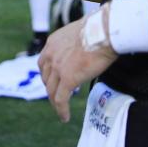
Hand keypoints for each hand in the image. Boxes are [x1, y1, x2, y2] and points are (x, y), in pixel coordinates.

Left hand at [38, 6, 118, 123]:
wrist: (103, 32)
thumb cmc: (99, 29)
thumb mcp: (80, 33)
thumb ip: (76, 43)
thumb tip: (85, 48)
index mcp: (53, 43)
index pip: (44, 62)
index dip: (48, 74)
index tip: (54, 80)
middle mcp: (51, 55)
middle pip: (46, 78)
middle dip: (51, 88)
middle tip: (58, 96)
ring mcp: (58, 68)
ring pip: (51, 91)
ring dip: (55, 102)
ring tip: (61, 110)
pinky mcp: (67, 79)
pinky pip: (61, 99)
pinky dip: (61, 110)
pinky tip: (65, 117)